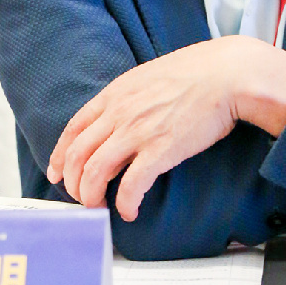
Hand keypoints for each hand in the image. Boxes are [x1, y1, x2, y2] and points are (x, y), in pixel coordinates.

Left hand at [47, 36, 285, 220]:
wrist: (228, 74)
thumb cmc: (198, 73)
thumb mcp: (149, 76)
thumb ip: (129, 96)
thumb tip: (120, 115)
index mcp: (115, 94)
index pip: (73, 129)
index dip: (60, 156)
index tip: (57, 174)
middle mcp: (119, 113)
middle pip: (77, 155)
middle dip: (73, 183)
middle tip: (81, 198)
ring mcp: (137, 132)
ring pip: (94, 173)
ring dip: (91, 196)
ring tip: (100, 207)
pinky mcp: (161, 150)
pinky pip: (131, 185)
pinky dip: (124, 203)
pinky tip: (130, 211)